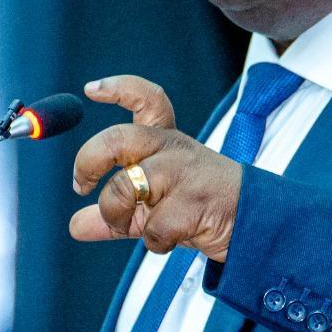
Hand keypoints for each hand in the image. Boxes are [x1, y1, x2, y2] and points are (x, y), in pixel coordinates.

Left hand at [69, 75, 243, 261]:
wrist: (256, 224)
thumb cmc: (202, 206)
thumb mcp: (155, 204)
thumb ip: (117, 212)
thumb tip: (75, 226)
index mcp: (165, 140)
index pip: (146, 100)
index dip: (118, 88)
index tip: (93, 89)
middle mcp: (172, 149)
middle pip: (117, 139)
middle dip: (88, 160)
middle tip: (80, 184)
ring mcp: (183, 175)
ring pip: (124, 187)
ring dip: (116, 215)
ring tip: (129, 224)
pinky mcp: (194, 204)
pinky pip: (152, 228)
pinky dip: (154, 242)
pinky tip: (169, 239)